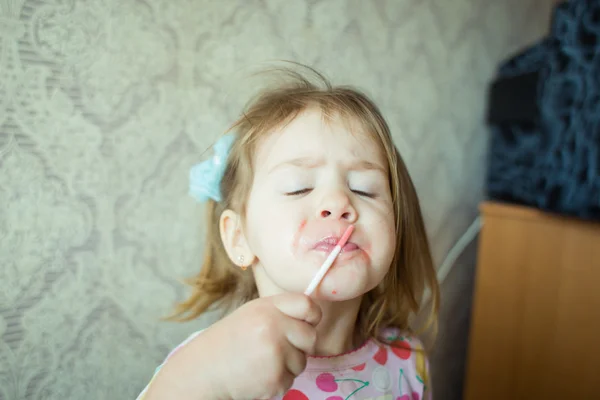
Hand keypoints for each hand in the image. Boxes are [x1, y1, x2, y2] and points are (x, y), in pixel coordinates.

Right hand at [145, 293, 321, 399]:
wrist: (202, 371)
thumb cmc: (228, 342)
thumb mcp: (252, 314)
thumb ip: (279, 312)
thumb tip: (312, 316)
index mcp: (267, 307)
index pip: (307, 305)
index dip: (312, 316)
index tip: (307, 322)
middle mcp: (273, 326)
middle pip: (311, 337)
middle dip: (300, 346)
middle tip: (276, 349)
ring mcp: (275, 353)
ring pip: (301, 362)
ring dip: (287, 365)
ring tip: (260, 362)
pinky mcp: (275, 379)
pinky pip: (290, 380)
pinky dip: (277, 382)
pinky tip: (257, 375)